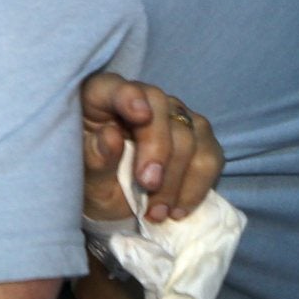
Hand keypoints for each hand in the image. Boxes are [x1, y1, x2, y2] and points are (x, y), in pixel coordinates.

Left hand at [79, 73, 221, 222]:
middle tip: (148, 185)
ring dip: (176, 178)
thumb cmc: (95, 185)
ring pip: (190, 134)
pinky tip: (176, 209)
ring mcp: (174, 116)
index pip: (115, 87)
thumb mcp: (87, 181)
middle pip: (161, 109)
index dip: (129, 96)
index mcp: (100, 100)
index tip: (139, 115)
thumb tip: (111, 136)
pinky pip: (211, 155)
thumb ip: (95, 159)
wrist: (117, 206)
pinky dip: (197, 186)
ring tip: (157, 211)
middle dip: (158, 150)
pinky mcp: (199, 138)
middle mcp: (142, 99)